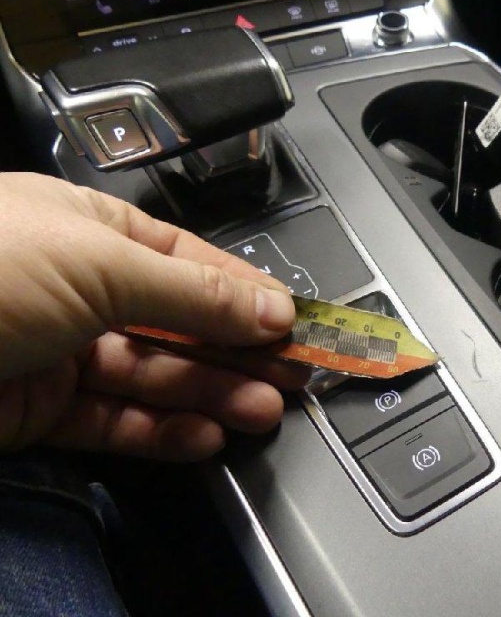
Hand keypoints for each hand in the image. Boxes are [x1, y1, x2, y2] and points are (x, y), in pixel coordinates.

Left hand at [0, 173, 309, 460]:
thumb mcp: (102, 264)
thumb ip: (195, 292)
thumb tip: (272, 308)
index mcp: (90, 228)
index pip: (190, 262)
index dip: (247, 292)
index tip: (297, 320)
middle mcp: (78, 287)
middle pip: (179, 323)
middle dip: (238, 350)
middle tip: (295, 375)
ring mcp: (59, 350)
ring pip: (153, 376)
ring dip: (211, 395)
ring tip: (263, 410)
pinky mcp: (39, 409)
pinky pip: (114, 421)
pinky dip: (161, 431)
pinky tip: (205, 435)